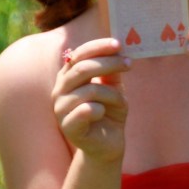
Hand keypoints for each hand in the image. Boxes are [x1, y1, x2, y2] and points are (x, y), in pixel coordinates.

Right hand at [52, 39, 129, 159]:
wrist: (108, 144)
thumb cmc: (109, 112)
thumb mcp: (114, 87)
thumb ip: (112, 71)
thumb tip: (117, 49)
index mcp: (68, 76)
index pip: (79, 54)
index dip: (98, 47)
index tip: (118, 44)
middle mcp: (60, 90)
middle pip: (82, 69)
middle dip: (108, 64)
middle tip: (128, 64)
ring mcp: (60, 108)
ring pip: (89, 90)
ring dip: (112, 94)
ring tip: (121, 103)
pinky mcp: (67, 126)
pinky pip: (86, 110)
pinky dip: (100, 109)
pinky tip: (103, 113)